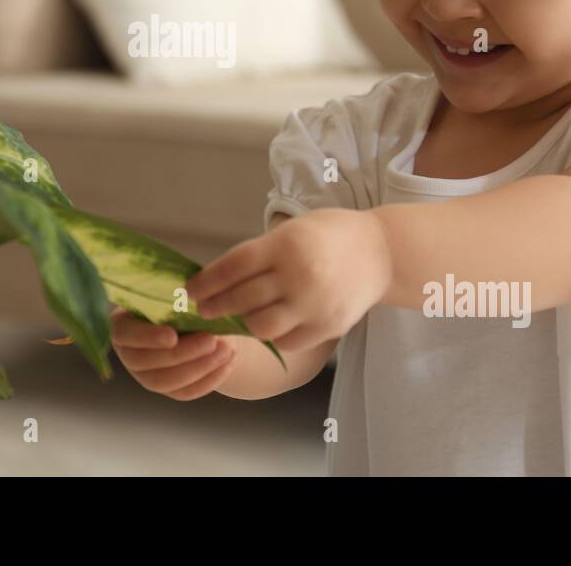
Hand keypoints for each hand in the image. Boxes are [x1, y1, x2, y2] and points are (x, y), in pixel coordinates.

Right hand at [110, 306, 237, 400]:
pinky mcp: (168, 389)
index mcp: (123, 323)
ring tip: (225, 351)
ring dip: (198, 368)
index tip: (172, 336)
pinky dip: (208, 380)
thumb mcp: (179, 294)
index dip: (146, 337)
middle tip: (210, 341)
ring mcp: (146, 375)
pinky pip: (185, 392)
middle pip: (146, 362)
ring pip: (166, 381)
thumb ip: (178, 301)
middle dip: (182, 354)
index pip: (124, 334)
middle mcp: (129, 352)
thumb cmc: (183, 299)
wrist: (201, 320)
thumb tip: (194, 303)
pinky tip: (227, 363)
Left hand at [183, 208, 390, 352]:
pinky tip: (267, 326)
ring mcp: (314, 305)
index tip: (190, 290)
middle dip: (215, 306)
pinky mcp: (327, 327)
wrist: (381, 252)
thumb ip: (260, 254)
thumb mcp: (291, 230)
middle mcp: (299, 275)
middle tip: (203, 310)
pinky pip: (286, 341)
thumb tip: (216, 279)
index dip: (207, 282)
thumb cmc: (327, 235)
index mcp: (286, 245)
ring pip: (260, 327)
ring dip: (243, 323)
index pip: (233, 267)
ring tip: (236, 317)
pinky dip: (273, 335)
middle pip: (242, 299)